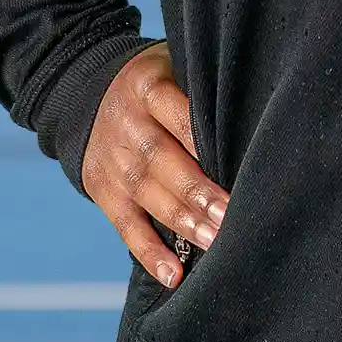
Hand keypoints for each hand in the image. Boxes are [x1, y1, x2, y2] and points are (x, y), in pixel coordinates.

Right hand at [81, 41, 227, 289]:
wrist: (90, 95)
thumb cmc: (156, 84)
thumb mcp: (172, 67)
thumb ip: (200, 89)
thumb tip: (251, 119)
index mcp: (147, 86)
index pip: (179, 114)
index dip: (204, 141)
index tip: (236, 164)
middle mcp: (126, 123)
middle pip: (161, 159)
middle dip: (197, 191)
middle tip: (229, 216)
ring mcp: (111, 160)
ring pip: (146, 194)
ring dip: (182, 222)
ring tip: (214, 242)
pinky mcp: (102, 191)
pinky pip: (125, 225)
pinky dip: (148, 252)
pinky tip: (173, 274)